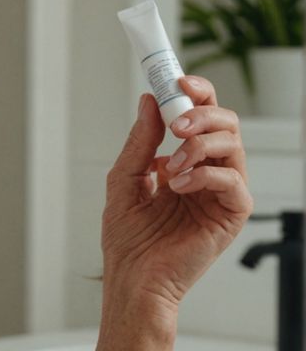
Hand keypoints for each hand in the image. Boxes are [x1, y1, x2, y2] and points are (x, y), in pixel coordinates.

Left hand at [98, 76, 251, 349]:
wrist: (133, 277)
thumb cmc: (128, 236)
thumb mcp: (124, 178)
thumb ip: (140, 142)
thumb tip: (149, 101)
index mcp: (182, 160)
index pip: (200, 116)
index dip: (195, 92)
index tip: (177, 80)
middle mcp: (206, 172)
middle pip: (224, 123)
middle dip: (202, 113)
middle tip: (177, 122)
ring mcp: (220, 192)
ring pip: (232, 145)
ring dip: (200, 145)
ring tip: (171, 165)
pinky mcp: (230, 214)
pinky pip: (233, 180)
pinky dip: (205, 174)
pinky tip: (178, 185)